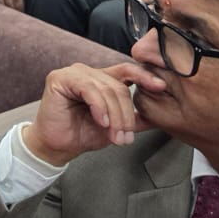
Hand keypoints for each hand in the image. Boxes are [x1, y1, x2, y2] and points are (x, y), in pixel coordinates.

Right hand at [22, 62, 163, 166]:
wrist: (57, 146)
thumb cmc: (81, 134)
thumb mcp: (115, 126)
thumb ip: (132, 117)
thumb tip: (156, 116)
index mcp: (101, 79)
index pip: (127, 71)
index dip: (145, 76)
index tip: (161, 87)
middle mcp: (88, 72)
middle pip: (119, 86)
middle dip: (126, 115)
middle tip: (126, 137)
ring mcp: (73, 73)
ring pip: (106, 89)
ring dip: (114, 116)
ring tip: (114, 135)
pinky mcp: (60, 78)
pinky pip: (89, 89)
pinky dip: (99, 107)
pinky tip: (101, 121)